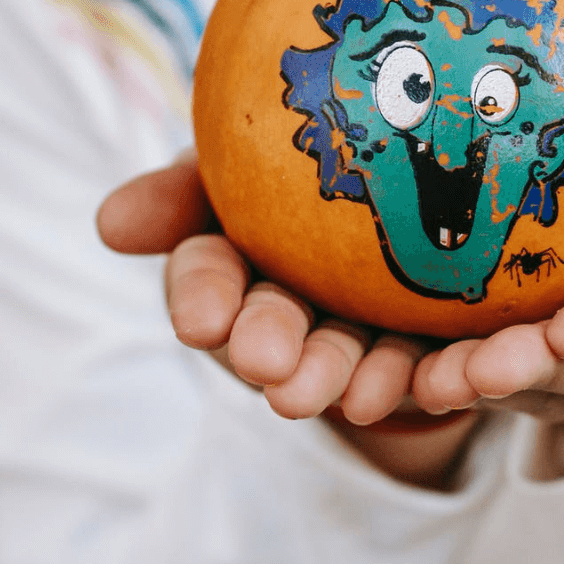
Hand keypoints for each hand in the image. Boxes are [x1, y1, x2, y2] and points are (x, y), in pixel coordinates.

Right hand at [95, 157, 433, 425]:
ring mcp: (360, 338)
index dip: (203, 297)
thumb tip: (110, 225)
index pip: (208, 277)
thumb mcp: (231, 167)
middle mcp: (293, 312)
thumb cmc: (292, 174)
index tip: (198, 320)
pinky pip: (439, 369)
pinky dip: (443, 382)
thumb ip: (179, 193)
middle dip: (273, 347)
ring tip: (359, 395)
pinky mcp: (431, 352)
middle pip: (279, 330)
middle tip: (269, 367)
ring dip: (349, 378)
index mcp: (237, 260)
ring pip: (352, 361)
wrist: (408, 177)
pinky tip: (452, 385)